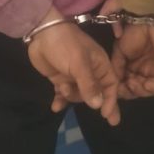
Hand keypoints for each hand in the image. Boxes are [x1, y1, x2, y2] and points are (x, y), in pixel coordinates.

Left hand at [27, 7, 119, 124]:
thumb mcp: (79, 64)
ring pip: (78, 95)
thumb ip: (89, 84)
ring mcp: (74, 76)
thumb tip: (98, 105)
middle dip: (92, 101)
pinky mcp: (61, 79)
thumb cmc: (66, 45)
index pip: (111, 85)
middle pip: (95, 93)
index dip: (111, 101)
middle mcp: (90, 71)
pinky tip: (55, 107)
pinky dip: (60, 101)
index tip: (109, 117)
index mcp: (100, 64)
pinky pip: (64, 95)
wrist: (42, 34)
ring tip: (62, 88)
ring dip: (71, 96)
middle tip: (104, 119)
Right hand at [111, 22, 153, 98]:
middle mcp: (146, 70)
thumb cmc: (134, 31)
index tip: (111, 91)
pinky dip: (153, 89)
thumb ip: (116, 67)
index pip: (128, 84)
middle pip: (138, 89)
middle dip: (128, 92)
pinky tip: (143, 84)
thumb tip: (112, 85)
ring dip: (139, 90)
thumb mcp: (119, 50)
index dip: (120, 90)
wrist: (149, 18)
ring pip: (149, 90)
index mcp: (135, 66)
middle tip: (121, 89)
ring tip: (130, 84)